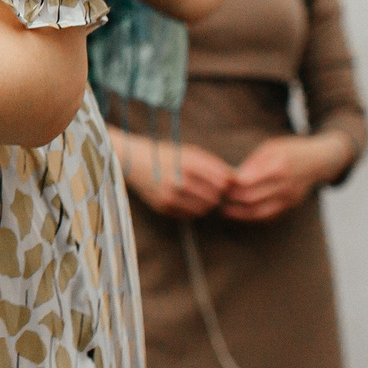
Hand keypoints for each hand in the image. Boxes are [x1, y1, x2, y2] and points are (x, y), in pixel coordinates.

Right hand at [116, 129, 233, 217]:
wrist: (131, 161)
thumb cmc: (165, 154)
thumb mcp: (188, 152)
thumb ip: (212, 164)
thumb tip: (235, 180)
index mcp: (187, 163)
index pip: (222, 179)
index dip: (229, 182)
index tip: (228, 181)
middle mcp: (178, 181)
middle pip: (215, 196)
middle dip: (219, 194)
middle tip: (217, 190)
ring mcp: (170, 196)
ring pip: (205, 208)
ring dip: (208, 203)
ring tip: (203, 194)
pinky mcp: (163, 207)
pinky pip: (190, 214)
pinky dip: (194, 209)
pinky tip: (189, 200)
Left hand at [222, 135, 345, 222]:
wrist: (321, 161)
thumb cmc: (292, 150)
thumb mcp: (272, 146)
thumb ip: (253, 162)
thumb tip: (233, 176)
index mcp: (278, 166)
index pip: (246, 181)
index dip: (229, 184)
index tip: (217, 182)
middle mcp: (285, 184)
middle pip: (250, 198)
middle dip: (230, 199)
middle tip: (215, 196)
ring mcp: (289, 197)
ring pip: (258, 211)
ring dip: (239, 212)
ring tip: (223, 209)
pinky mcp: (291, 205)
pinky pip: (269, 216)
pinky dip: (252, 217)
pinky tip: (239, 213)